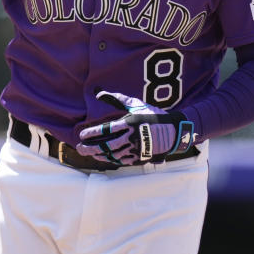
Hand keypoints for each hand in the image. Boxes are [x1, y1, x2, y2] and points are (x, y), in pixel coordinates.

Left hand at [76, 91, 197, 165]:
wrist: (173, 131)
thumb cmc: (153, 115)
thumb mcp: (136, 105)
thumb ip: (118, 99)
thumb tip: (100, 93)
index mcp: (129, 123)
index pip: (106, 130)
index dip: (92, 133)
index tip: (82, 135)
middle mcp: (131, 137)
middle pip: (106, 145)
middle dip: (91, 148)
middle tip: (80, 148)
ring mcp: (135, 149)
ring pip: (112, 155)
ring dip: (99, 155)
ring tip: (90, 153)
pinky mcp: (140, 157)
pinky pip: (122, 161)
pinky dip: (111, 160)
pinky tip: (104, 157)